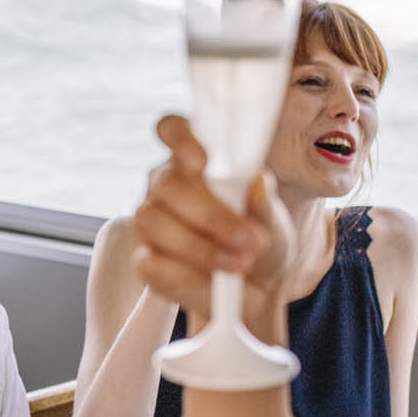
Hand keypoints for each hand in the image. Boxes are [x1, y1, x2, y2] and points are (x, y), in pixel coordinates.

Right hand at [131, 114, 292, 320]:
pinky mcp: (145, 261)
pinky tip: (215, 280)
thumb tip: (258, 183)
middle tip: (251, 240)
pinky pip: (153, 264)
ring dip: (201, 248)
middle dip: (211, 215)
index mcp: (192, 159)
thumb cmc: (258, 238)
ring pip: (154, 223)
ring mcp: (149, 223)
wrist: (256, 288)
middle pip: (166, 184)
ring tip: (240, 265)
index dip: (180, 139)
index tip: (202, 163)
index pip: (172, 129)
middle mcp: (163, 185)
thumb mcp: (272, 220)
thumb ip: (264, 202)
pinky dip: (189, 274)